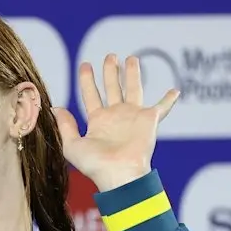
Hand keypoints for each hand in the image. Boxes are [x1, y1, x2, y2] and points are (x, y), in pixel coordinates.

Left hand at [53, 53, 179, 191]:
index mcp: (98, 120)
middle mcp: (115, 116)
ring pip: (133, 88)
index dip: (87, 79)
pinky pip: (162, 108)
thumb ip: (65, 126)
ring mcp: (133, 117)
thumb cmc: (95, 165)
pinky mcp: (149, 120)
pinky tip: (175, 90)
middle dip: (111, 71)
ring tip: (131, 58)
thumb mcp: (72, 145)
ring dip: (133, 74)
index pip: (90, 94)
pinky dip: (169, 100)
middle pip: (112, 87)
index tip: (85, 64)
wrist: (119, 174)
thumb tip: (55, 107)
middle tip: (110, 56)